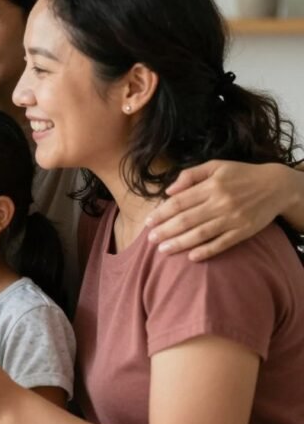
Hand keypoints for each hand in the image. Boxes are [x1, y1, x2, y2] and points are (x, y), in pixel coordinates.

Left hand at [145, 160, 296, 260]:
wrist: (276, 186)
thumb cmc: (241, 174)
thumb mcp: (216, 166)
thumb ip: (190, 175)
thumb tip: (169, 190)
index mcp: (211, 186)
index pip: (179, 202)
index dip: (161, 213)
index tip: (148, 222)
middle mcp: (220, 203)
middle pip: (186, 220)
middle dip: (165, 230)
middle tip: (149, 239)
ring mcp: (232, 219)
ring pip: (201, 233)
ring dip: (180, 243)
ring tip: (162, 249)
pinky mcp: (244, 231)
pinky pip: (222, 244)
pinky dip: (206, 251)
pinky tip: (191, 257)